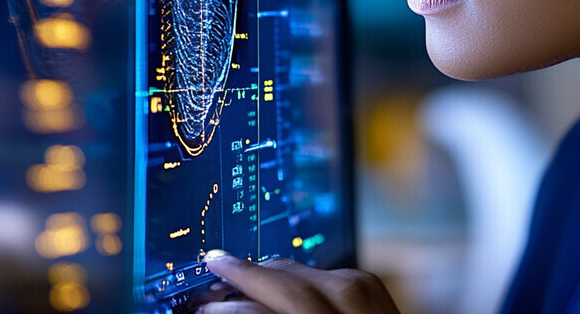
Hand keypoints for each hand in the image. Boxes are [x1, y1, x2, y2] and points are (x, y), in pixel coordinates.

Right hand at [196, 250, 401, 313]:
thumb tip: (230, 311)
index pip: (268, 313)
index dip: (231, 307)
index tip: (203, 304)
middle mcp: (353, 313)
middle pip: (292, 283)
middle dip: (248, 274)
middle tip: (216, 269)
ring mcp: (371, 299)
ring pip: (310, 270)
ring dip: (273, 270)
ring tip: (241, 272)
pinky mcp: (375, 290)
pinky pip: (330, 273)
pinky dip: (302, 276)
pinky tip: (281, 280)